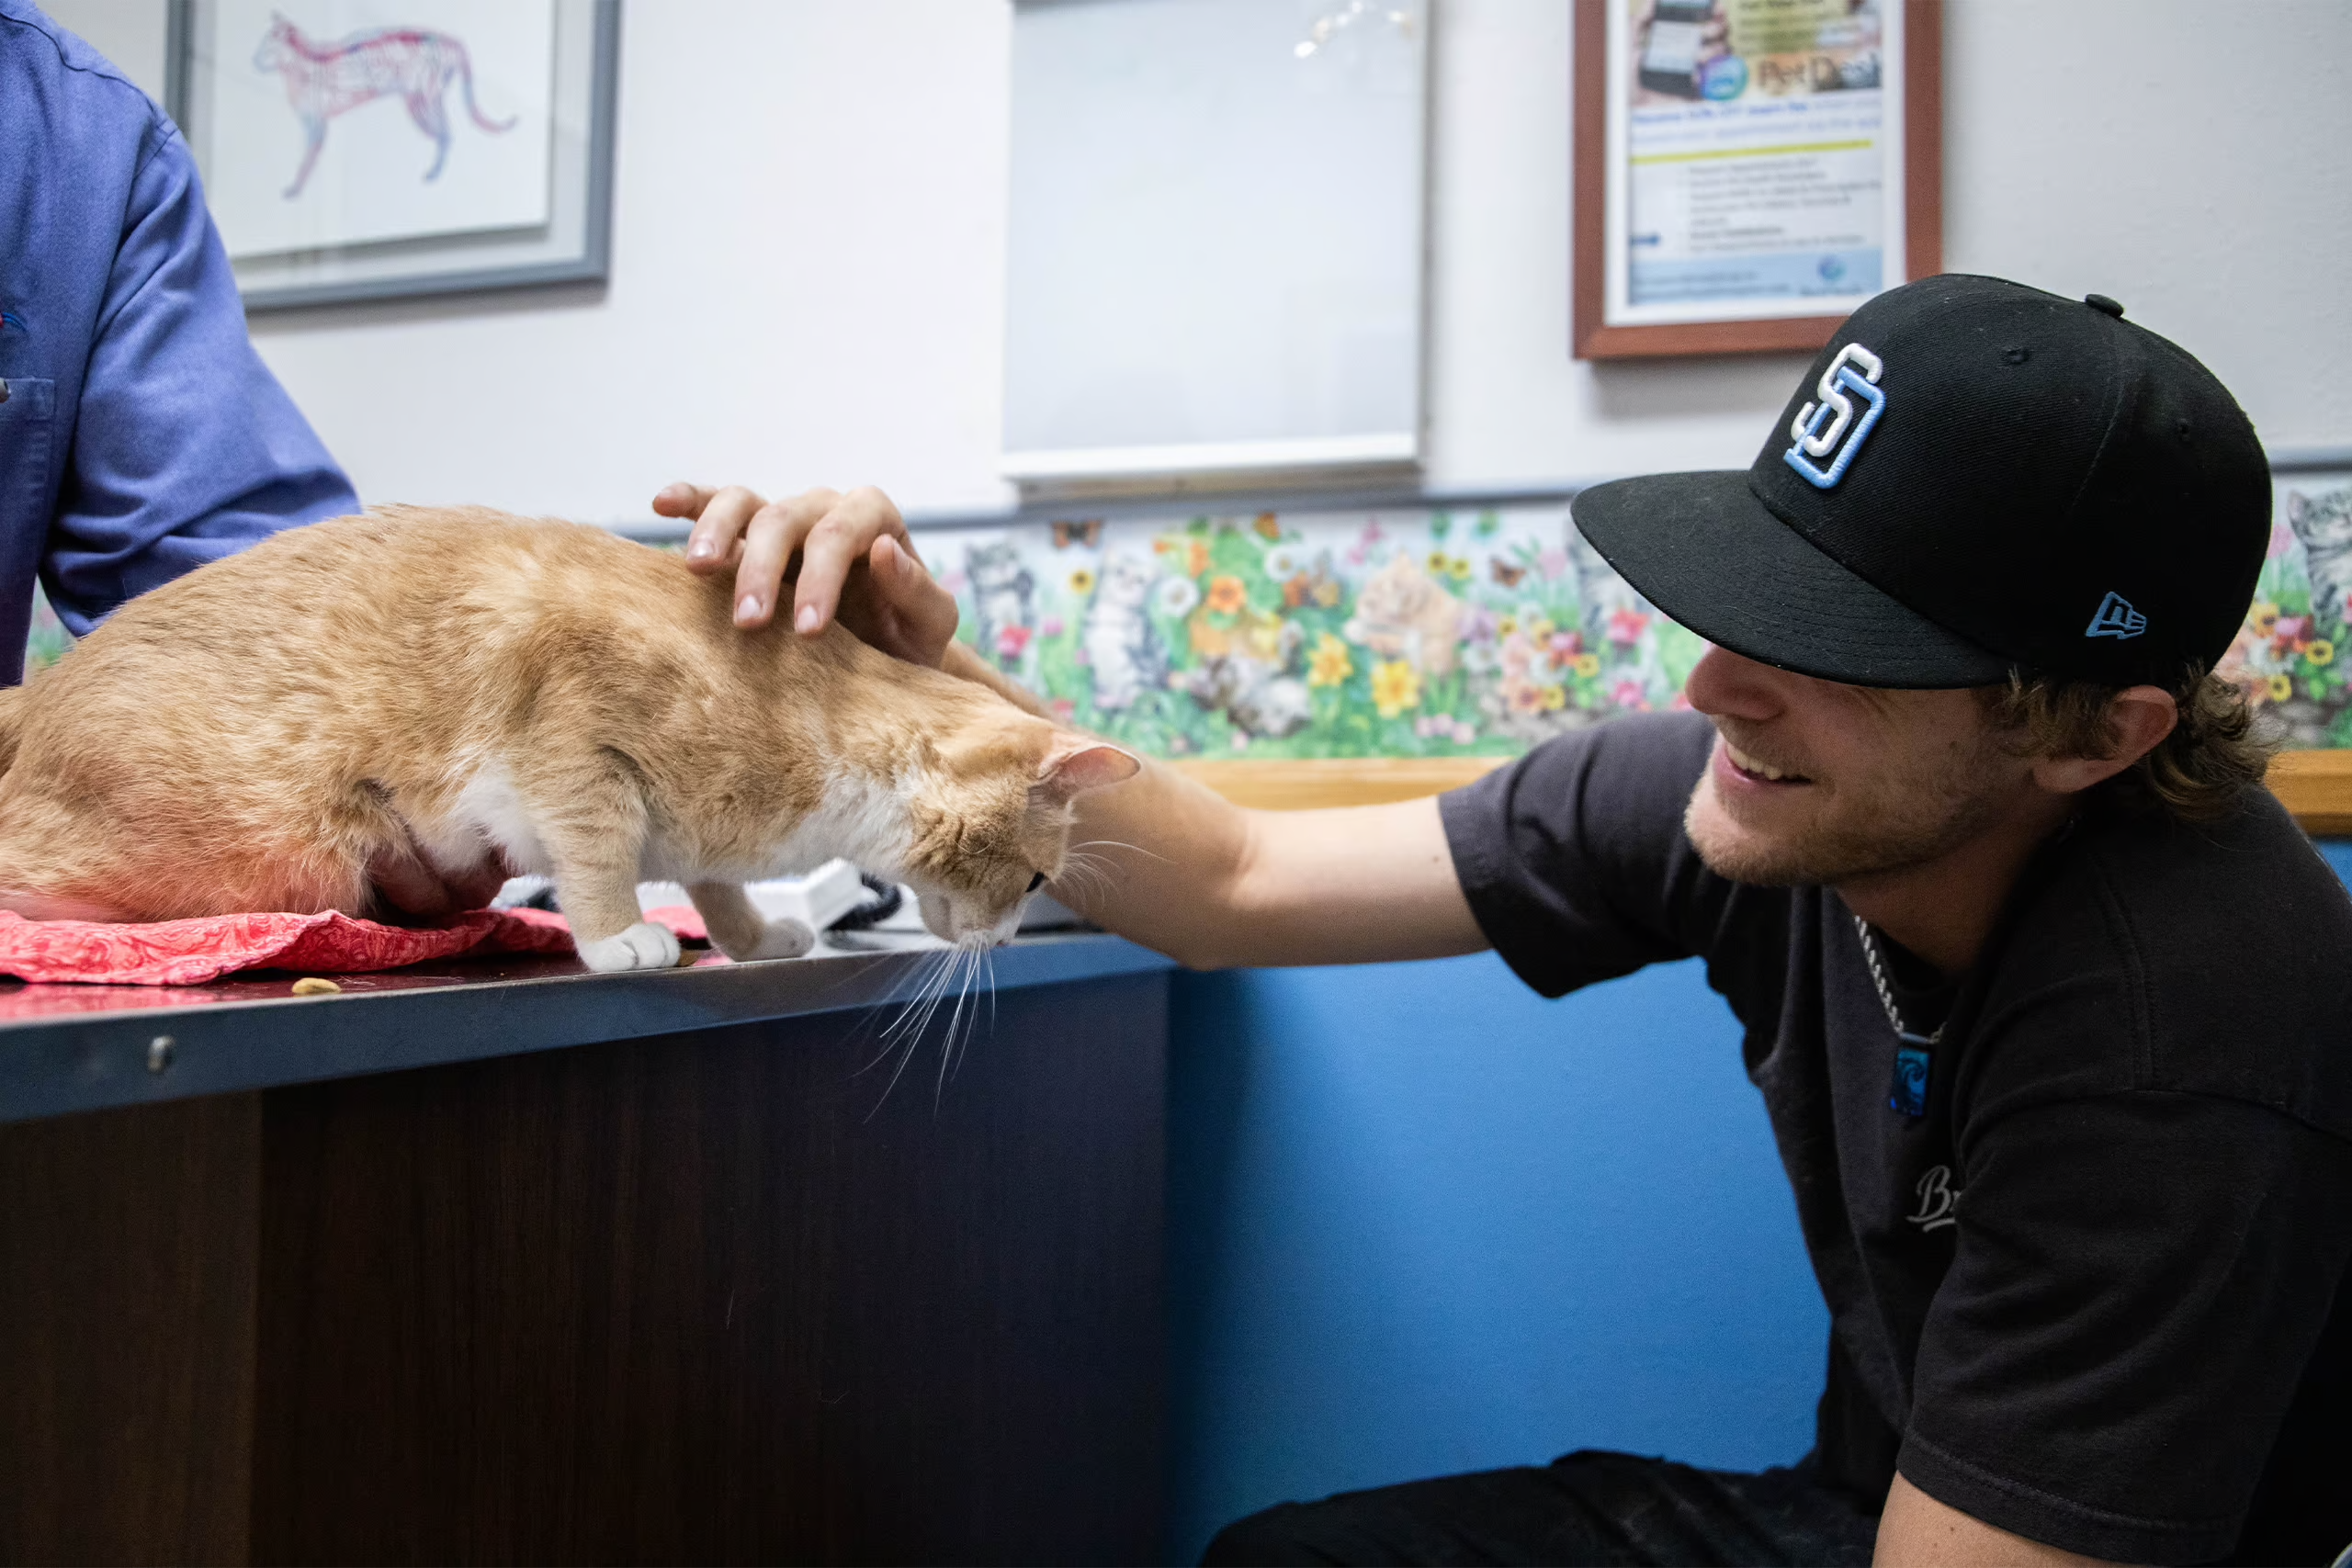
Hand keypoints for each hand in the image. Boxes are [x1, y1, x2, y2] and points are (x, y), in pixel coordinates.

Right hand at [653, 483, 960, 667]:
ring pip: (745, 503)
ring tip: (698, 570)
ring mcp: (784, 522)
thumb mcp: (930, 626)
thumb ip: (917, 590)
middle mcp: (825, 510)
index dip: (823, 575)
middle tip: (749, 623)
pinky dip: (690, 501)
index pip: (843, 530)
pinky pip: (715, 506)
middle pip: (787, 517)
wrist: (885, 664)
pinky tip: (662, 506)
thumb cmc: (909, 643)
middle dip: (765, 569)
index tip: (808, 630)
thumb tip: (883, 549)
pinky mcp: (749, 540)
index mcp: (875, 520)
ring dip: (718, 532)